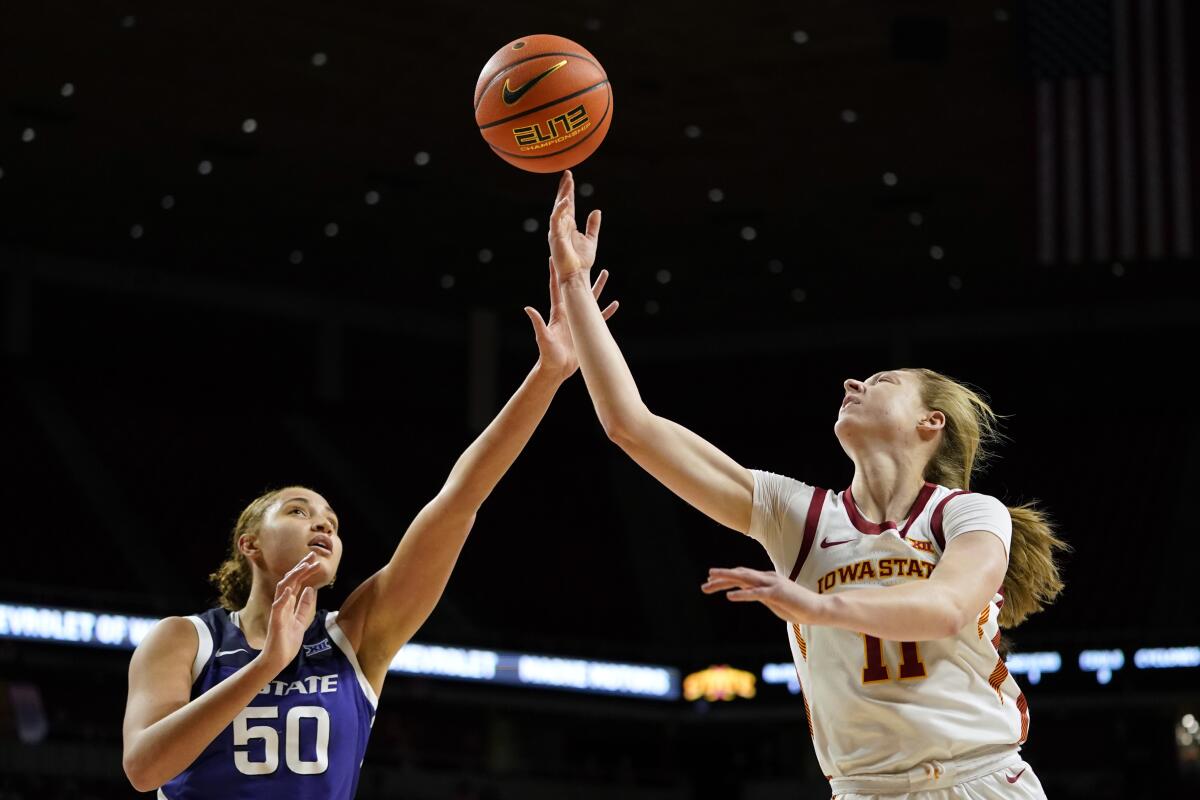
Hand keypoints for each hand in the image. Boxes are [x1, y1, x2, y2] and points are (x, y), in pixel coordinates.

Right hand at [261, 553, 319, 670]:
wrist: (277, 660)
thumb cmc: (287, 641)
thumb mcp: (301, 620)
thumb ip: (304, 605)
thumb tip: (311, 589)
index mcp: (289, 604)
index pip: (297, 583)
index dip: (305, 571)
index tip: (315, 561)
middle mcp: (282, 604)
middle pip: (290, 581)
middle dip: (301, 568)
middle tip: (312, 555)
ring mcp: (278, 612)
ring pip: (283, 589)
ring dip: (293, 577)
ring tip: (303, 567)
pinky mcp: (275, 622)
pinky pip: (278, 607)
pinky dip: (284, 597)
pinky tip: (291, 589)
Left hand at [525, 258, 617, 378]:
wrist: (557, 369)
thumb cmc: (548, 354)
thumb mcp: (543, 337)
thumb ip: (537, 323)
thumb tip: (527, 308)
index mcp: (559, 311)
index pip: (557, 287)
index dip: (555, 273)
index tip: (555, 257)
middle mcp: (570, 312)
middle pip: (578, 287)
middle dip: (582, 272)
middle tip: (586, 257)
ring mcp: (580, 320)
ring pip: (592, 299)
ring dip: (598, 286)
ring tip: (605, 272)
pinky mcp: (587, 330)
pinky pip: (600, 318)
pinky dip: (607, 311)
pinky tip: (615, 303)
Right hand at [547, 170, 600, 279]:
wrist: (577, 275)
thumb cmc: (582, 261)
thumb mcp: (591, 239)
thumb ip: (593, 225)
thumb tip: (596, 211)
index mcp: (568, 225)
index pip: (568, 204)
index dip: (568, 190)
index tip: (570, 176)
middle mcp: (561, 226)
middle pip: (561, 203)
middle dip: (564, 188)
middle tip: (567, 173)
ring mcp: (556, 230)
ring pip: (557, 208)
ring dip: (562, 195)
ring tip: (567, 182)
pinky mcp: (555, 236)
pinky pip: (556, 220)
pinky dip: (560, 210)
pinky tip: (566, 201)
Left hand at [701, 567, 827, 624]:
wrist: (818, 608)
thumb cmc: (798, 607)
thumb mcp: (775, 601)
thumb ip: (762, 596)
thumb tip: (750, 594)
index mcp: (767, 579)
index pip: (742, 576)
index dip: (726, 577)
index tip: (711, 580)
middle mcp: (767, 578)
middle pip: (739, 575)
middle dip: (721, 577)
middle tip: (704, 582)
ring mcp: (772, 584)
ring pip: (744, 579)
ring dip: (726, 580)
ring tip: (710, 581)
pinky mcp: (776, 594)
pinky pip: (755, 594)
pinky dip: (742, 594)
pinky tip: (729, 597)